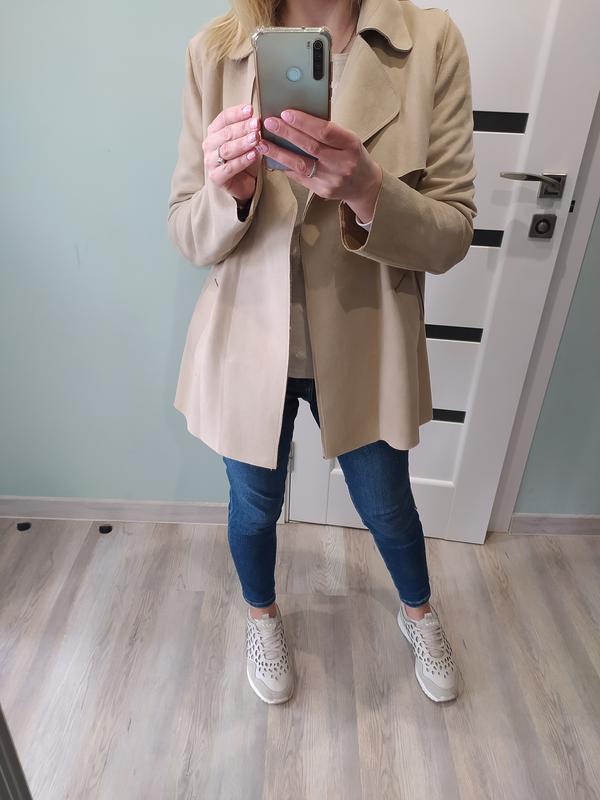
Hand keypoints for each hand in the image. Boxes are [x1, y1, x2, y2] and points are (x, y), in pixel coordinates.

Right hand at [203, 103, 262, 202]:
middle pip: (226, 133)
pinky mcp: (216, 177)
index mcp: (214, 132)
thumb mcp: (246, 141)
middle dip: (243, 128)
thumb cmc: (243, 159)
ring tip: (257, 138)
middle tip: (257, 124)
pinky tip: (254, 155)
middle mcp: (209, 145)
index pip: (223, 118)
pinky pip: (230, 168)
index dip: (237, 113)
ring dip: (243, 143)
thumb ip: (249, 130)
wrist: (242, 184)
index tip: (251, 109)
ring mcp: (210, 161)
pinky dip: (243, 160)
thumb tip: (259, 117)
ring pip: (227, 149)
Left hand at [257, 109, 382, 222]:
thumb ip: (328, 131)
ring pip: (301, 165)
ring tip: (263, 143)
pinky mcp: (321, 191)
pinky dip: (284, 166)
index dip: (304, 122)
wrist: (364, 186)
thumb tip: (298, 117)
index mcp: (351, 145)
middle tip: (269, 123)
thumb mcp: (348, 139)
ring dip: (279, 153)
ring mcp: (331, 179)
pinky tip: (272, 158)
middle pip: (310, 147)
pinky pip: (299, 177)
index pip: (325, 131)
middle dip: (287, 134)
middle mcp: (342, 163)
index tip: (286, 113)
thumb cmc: (353, 156)